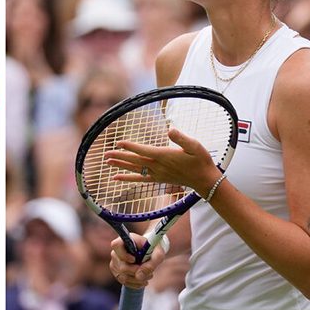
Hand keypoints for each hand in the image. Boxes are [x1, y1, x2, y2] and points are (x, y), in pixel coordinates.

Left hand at [103, 127, 220, 196]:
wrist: (205, 180)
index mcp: (164, 156)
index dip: (130, 146)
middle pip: (135, 160)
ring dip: (120, 165)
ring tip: (107, 162)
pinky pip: (139, 179)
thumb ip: (182, 138)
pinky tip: (117, 177)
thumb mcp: (195, 146)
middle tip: (105, 154)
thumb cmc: (200, 161)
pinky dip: (127, 178)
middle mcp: (158, 166)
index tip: (118, 142)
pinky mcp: (158, 179)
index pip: (143, 150)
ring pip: (134, 169)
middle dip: (120, 156)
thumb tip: (171, 129)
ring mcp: (157, 174)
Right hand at [109, 233, 165, 289]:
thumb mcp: (158, 255)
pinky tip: (143, 280)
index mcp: (125, 241)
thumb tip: (139, 276)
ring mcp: (115, 262)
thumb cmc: (154, 250)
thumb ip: (151, 264)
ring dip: (138, 280)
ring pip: (122, 276)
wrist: (150, 253)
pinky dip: (135, 283)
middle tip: (150, 273)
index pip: (116, 245)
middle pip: (121, 266)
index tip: (134, 260)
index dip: (123, 255)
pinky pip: (123, 281)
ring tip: (149, 276)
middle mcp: (116, 251)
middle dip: (137, 272)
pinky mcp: (117, 271)